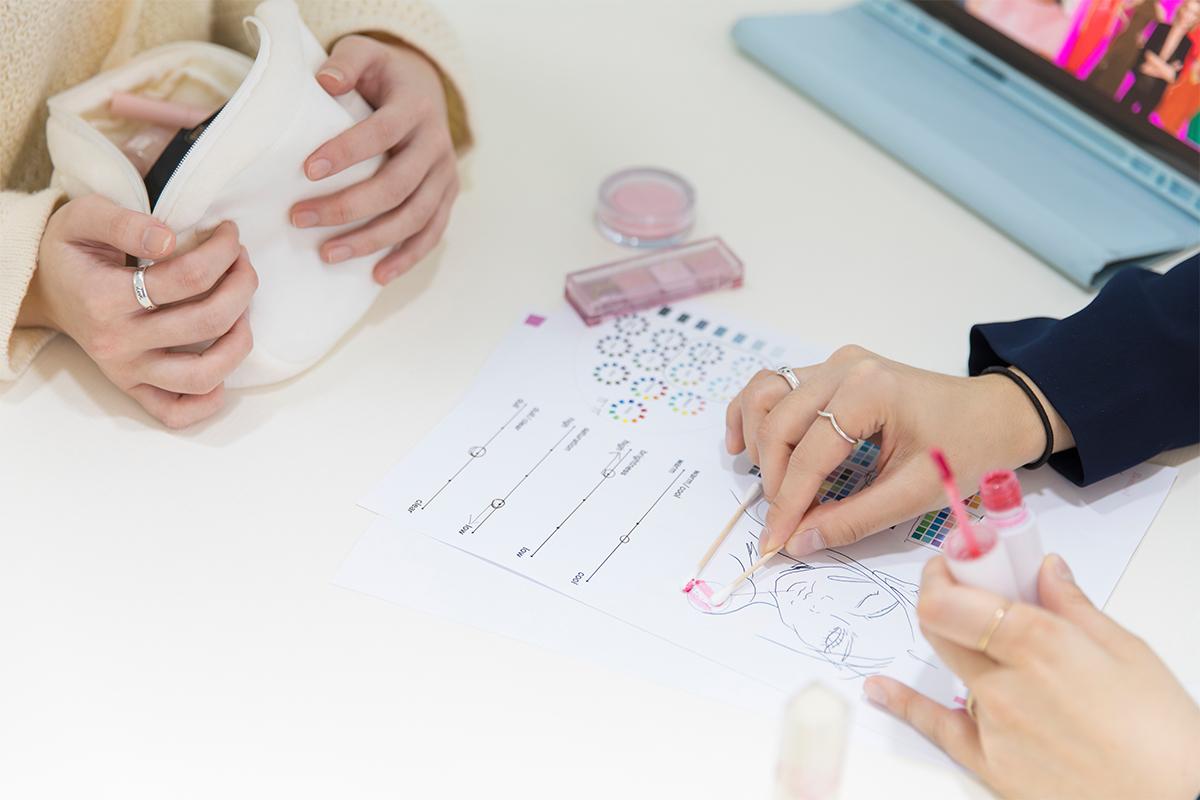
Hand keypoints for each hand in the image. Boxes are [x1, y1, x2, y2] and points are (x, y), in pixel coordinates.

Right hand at [19, 195, 256, 427]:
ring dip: (240, 340)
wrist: (43, 289)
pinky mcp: (132, 387)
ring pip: (202, 375)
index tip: (229, 233)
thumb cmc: (72, 251)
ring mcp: (126, 370)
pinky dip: (208, 401)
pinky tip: (221, 363)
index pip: (189, 277)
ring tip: (242, 309)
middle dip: (242, 285)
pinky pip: (174, 412)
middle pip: (208, 322)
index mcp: (105, 297)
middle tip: (243, 263)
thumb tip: (169, 240)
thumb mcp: (84, 217)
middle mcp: (118, 341)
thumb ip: (125, 223)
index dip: (223, 250)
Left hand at [290, 34, 458, 284]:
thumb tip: (324, 82)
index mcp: (415, 108)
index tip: (307, 170)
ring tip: (328, 254)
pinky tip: (377, 274)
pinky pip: (431, 234)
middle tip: (301, 218)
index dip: (347, 152)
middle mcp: (437, 144)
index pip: (382, 133)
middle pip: (397, 185)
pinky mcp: (447, 198)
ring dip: (371, 240)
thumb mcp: (365, 54)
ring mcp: (446, 175)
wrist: (425, 91)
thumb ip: (345, 61)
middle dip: (348, 207)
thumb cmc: (383, 77)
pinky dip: (406, 258)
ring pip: (414, 217)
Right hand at [724, 346, 1074, 556]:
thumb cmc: (966, 449)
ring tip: (769, 483)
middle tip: (780, 522)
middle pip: (779, 422)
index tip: (775, 541)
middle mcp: (842, 368)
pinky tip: (746, 445)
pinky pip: (774, 385)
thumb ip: (853, 519)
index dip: (788, 502)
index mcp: (868, 391)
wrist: (996, 413)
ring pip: (766, 394)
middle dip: (773, 479)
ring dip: (757, 440)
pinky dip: (754, 413)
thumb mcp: (915, 493)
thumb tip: (798, 541)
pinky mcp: (831, 370)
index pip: (810, 453)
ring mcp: (834, 364)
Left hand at [864, 556, 1199, 798]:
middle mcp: (1005, 681)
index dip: (945, 570)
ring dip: (959, 642)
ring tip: (977, 630)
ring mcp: (992, 724)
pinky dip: (905, 704)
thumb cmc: (1165, 736)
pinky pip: (937, 726)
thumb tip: (1047, 569)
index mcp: (1039, 642)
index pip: (952, 595)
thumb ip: (1074, 605)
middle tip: (961, 585)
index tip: (953, 557)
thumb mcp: (1128, 653)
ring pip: (951, 665)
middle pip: (940, 624)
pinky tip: (882, 690)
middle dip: (943, 594)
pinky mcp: (989, 762)